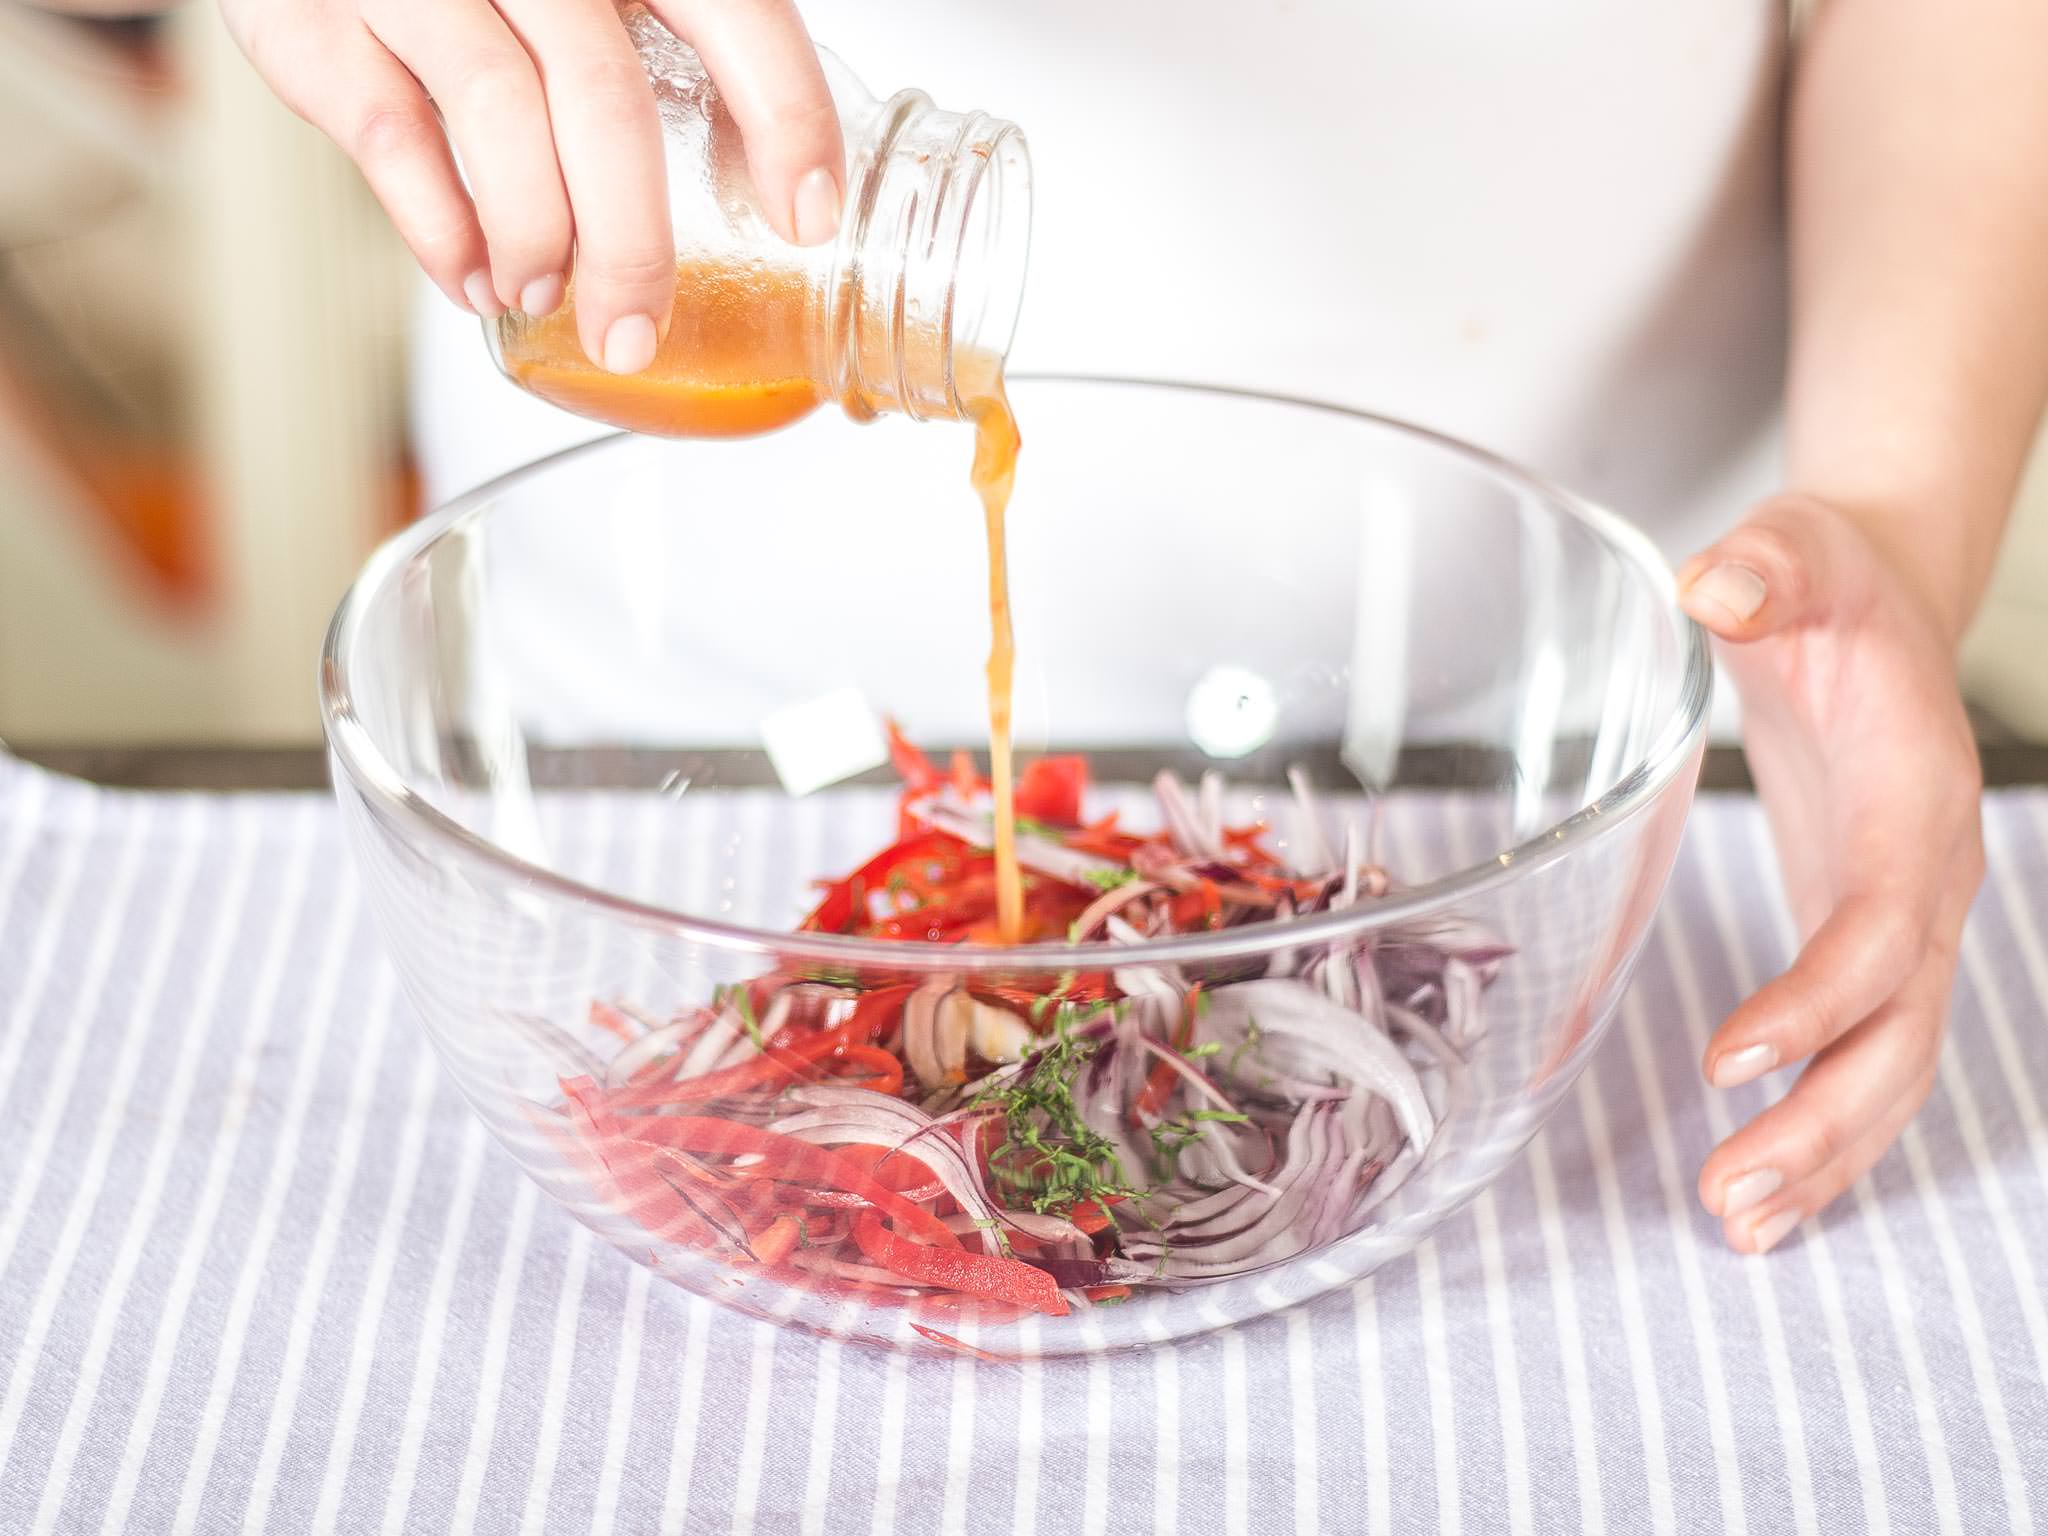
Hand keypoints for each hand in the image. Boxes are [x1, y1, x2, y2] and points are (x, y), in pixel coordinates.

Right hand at [220, 0, 844, 372]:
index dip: (787, 118)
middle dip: (631, 244)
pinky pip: (390, 137)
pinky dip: (441, 232)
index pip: (737, 13)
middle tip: (635, 332)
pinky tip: (475, 281)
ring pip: (500, 117)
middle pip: (608, 99)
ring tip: (547, 299)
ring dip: (535, 239)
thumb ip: (670, 52)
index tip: (807, 219)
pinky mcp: (314, 19)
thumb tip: (770, 195)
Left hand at [1680, 495, 1984, 1252]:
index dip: (1819, 998)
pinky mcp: (1867, 937)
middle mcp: (1928, 876)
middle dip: (1825, 1120)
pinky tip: (1763, 1194)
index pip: (1882, 921)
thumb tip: (1714, 586)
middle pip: (1901, 1029)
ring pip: (1893, 1064)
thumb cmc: (1824, 586)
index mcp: (1915, 797)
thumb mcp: (1791, 554)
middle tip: (1730, 1195)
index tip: (1731, 1061)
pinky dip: (1823, 1127)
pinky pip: (1866, 1054)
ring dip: (1825, 1151)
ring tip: (1739, 1223)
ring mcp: (1907, 918)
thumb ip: (1762, 571)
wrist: (1870, 608)